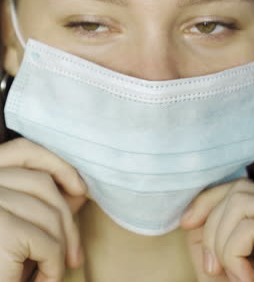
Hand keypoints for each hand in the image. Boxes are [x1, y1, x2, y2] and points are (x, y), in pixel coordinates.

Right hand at [0, 137, 88, 281]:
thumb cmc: (0, 261)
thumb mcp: (20, 227)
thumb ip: (43, 205)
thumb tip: (78, 189)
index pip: (22, 150)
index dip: (55, 163)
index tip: (79, 188)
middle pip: (42, 183)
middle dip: (66, 219)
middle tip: (74, 255)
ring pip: (50, 215)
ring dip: (59, 249)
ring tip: (51, 271)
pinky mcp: (2, 230)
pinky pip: (48, 245)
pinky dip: (53, 268)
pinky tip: (43, 280)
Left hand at [180, 178, 253, 281]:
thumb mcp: (224, 265)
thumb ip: (211, 236)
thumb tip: (191, 216)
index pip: (238, 186)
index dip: (208, 199)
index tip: (186, 223)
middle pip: (238, 190)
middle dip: (211, 224)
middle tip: (212, 267)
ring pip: (240, 202)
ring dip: (222, 240)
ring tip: (231, 274)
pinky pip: (248, 229)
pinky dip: (233, 253)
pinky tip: (244, 278)